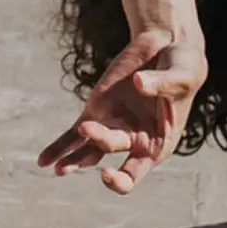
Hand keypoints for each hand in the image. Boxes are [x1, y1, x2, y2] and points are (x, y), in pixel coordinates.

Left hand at [37, 29, 203, 195]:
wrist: (167, 47)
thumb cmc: (183, 67)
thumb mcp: (182, 75)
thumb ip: (163, 83)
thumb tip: (139, 84)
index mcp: (158, 145)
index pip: (134, 174)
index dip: (120, 180)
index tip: (108, 172)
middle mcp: (134, 141)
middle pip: (108, 150)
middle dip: (97, 142)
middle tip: (86, 127)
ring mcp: (112, 126)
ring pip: (88, 151)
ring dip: (72, 161)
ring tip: (56, 168)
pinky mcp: (96, 111)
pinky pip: (73, 135)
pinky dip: (59, 148)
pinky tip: (43, 161)